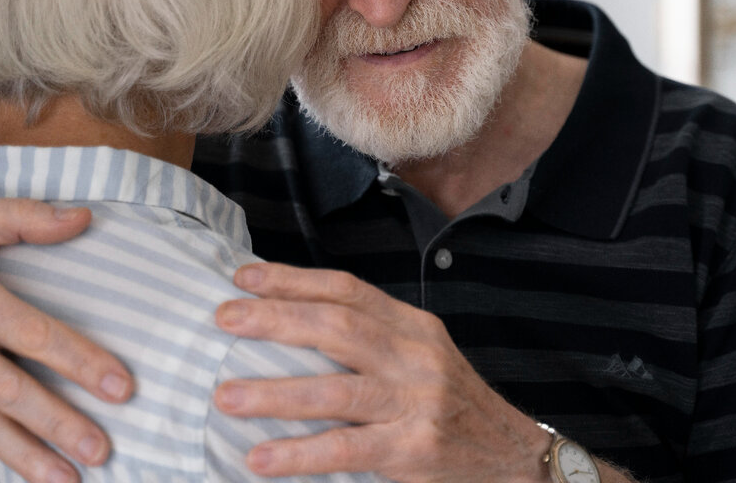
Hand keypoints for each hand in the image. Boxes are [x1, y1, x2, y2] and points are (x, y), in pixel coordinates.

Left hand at [212, 262, 554, 481]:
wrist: (511, 455)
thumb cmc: (450, 404)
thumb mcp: (420, 356)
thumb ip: (371, 339)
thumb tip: (292, 324)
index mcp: (412, 326)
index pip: (348, 291)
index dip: (295, 280)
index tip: (244, 277)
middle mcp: (415, 356)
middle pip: (338, 328)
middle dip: (276, 320)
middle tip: (224, 319)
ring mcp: (416, 403)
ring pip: (337, 389)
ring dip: (276, 392)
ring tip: (226, 396)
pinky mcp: (413, 449)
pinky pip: (347, 449)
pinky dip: (300, 454)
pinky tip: (261, 457)